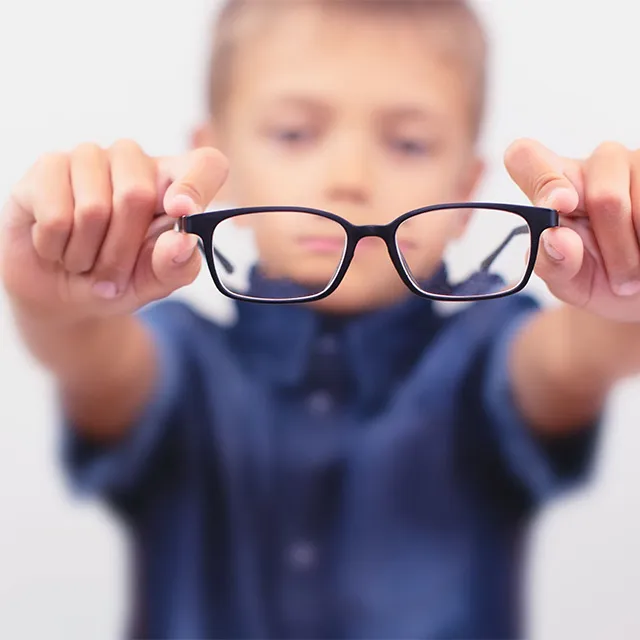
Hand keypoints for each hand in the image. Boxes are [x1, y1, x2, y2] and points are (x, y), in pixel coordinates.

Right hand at [0, 140, 227, 322]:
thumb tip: (183, 242)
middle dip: (122, 252)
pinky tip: (56, 246)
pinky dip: (56, 248)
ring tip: (84, 261)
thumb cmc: (119, 279)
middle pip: (136, 194)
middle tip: (113, 275)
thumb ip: (176, 267)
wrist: (62, 293)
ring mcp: (90, 158)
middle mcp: (135, 161)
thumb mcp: (154, 284)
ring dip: (87, 255)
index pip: (207, 164)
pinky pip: (56, 215)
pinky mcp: (47, 167)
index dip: (197, 185)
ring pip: (93, 208)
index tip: (181, 212)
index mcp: (176, 183)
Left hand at [505, 138, 639, 321]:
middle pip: (604, 197)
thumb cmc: (594, 277)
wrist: (636, 288)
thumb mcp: (567, 282)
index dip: (544, 178)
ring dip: (636, 250)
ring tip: (634, 265)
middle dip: (614, 247)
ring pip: (634, 204)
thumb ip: (552, 264)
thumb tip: (554, 236)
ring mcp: (629, 162)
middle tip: (618, 277)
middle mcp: (589, 167)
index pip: (524, 157)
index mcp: (550, 188)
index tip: (561, 206)